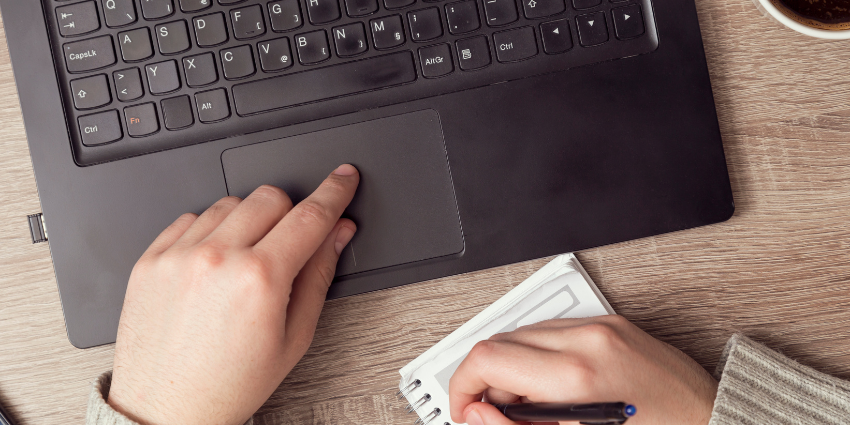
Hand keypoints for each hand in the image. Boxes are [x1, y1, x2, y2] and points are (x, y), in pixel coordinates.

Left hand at [107, 164, 359, 424]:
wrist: (166, 409)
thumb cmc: (230, 383)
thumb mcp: (294, 336)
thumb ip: (319, 274)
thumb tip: (338, 233)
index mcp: (260, 279)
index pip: (310, 216)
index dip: (334, 191)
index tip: (344, 177)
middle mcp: (216, 258)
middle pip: (270, 197)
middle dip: (290, 212)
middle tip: (290, 242)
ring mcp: (178, 256)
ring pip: (229, 202)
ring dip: (248, 220)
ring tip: (245, 262)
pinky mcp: (150, 260)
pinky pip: (189, 218)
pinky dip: (209, 231)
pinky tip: (214, 264)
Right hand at [449, 315, 717, 424]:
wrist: (716, 419)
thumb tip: (477, 414)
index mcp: (579, 374)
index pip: (487, 360)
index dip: (463, 389)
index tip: (467, 412)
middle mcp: (588, 339)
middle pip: (497, 343)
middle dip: (484, 382)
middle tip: (494, 416)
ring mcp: (600, 327)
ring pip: (520, 334)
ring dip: (510, 370)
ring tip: (533, 407)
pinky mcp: (611, 325)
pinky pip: (551, 331)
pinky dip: (536, 359)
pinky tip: (552, 388)